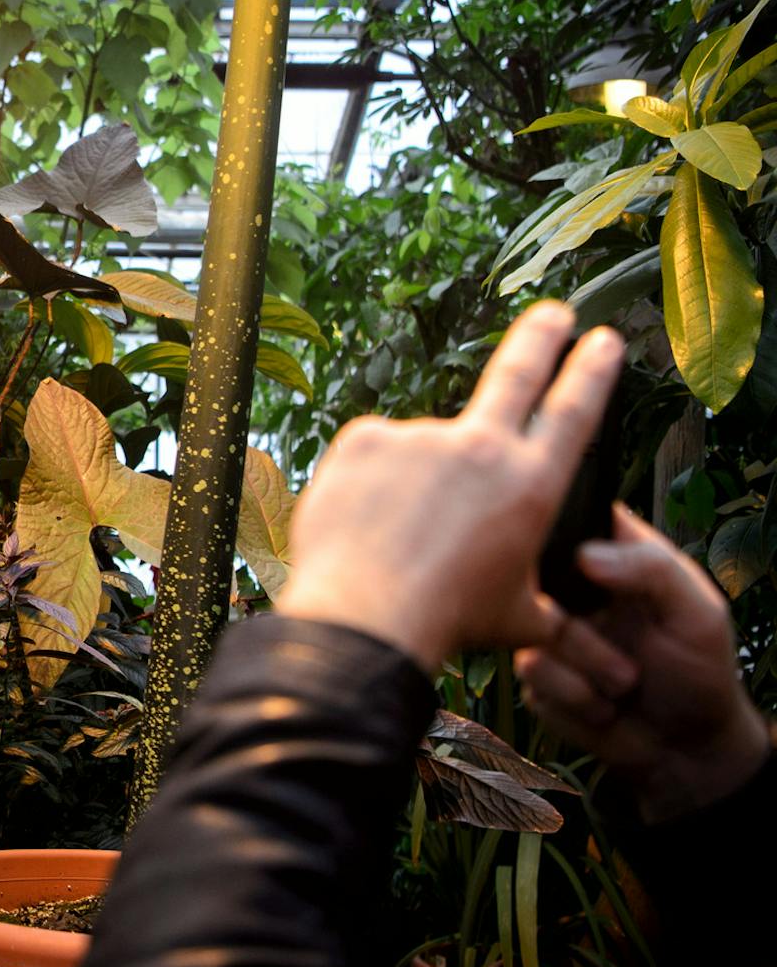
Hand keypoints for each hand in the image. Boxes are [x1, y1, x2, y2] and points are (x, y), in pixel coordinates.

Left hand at [277, 301, 622, 670]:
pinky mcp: (366, 438)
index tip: (602, 339)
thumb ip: (551, 614)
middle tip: (553, 312)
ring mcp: (421, 437)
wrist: (364, 616)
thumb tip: (591, 654)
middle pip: (516, 374)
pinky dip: (371, 483)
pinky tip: (366, 520)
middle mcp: (481, 449)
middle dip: (540, 337)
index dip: (591, 371)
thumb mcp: (518, 619)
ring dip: (414, 484)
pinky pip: (373, 455)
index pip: (573, 412)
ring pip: (423, 452)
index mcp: (530, 485)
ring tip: (396, 537)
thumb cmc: (445, 619)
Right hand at [515, 506, 769, 823]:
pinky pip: (534, 675)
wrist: (682, 750)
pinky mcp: (534, 674)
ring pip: (531, 630)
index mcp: (613, 555)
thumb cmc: (700, 672)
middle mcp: (571, 587)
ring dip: (586, 666)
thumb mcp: (698, 614)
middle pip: (530, 572)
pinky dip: (576, 697)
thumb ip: (654, 570)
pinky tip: (603, 704)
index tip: (571, 557)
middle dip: (574, 619)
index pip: (570, 513)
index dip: (554, 524)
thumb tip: (587, 554)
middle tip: (612, 636)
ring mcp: (547, 630)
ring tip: (623, 682)